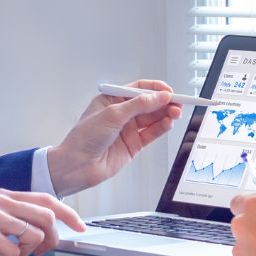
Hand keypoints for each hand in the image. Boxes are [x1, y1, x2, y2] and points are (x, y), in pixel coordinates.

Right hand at [0, 189, 83, 255]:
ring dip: (27, 250)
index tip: (80, 227)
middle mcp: (1, 201)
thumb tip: (29, 231)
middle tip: (43, 252)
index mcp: (3, 195)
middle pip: (47, 216)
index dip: (68, 214)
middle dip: (52, 238)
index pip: (46, 200)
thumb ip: (7, 216)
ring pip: (32, 233)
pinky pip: (10, 249)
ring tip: (9, 253)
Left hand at [47, 79, 182, 195]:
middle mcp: (120, 114)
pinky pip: (151, 133)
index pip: (138, 89)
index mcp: (111, 100)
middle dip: (164, 102)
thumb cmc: (84, 137)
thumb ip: (138, 105)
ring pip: (152, 118)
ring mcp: (127, 129)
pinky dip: (161, 127)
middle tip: (178, 102)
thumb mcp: (112, 115)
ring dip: (165, 114)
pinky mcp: (133, 145)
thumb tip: (159, 97)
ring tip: (176, 112)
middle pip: (148, 104)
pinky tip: (169, 122)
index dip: (155, 89)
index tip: (168, 91)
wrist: (77, 166)